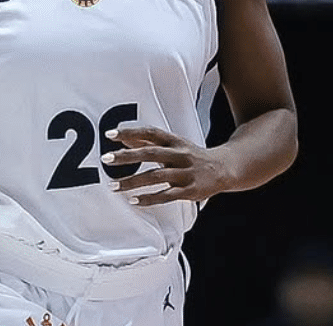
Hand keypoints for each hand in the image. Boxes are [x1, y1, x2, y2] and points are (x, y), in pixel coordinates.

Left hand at [101, 126, 231, 205]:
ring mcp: (185, 173)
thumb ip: (149, 142)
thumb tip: (123, 139)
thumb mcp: (174, 144)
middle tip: (106, 159)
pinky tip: (133, 201)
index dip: (130, 132)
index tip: (110, 134)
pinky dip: (149, 198)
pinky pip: (166, 196)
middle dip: (127, 156)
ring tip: (113, 185)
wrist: (225, 168)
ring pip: (155, 176)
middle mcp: (180, 155)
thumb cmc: (192, 155)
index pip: (150, 133)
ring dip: (132, 181)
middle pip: (150, 153)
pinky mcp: (189, 191)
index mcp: (175, 141)